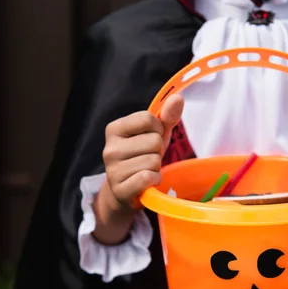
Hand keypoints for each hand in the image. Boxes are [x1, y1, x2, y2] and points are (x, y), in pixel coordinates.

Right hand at [102, 94, 184, 209]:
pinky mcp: (120, 189)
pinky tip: (146, 182)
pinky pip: (149, 177)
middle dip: (157, 151)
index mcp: (114, 129)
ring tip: (145, 170)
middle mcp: (109, 149)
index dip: (157, 129)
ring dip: (156, 167)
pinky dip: (154, 180)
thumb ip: (166, 116)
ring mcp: (113, 171)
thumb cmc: (141, 157)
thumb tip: (178, 98)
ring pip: (153, 160)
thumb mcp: (154, 134)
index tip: (149, 139)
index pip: (148, 119)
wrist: (125, 190)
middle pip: (154, 141)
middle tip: (147, 158)